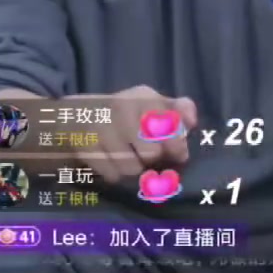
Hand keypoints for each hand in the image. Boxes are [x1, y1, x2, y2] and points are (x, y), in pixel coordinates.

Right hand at [75, 86, 196, 186]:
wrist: (81, 118)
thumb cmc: (132, 116)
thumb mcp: (157, 106)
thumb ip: (180, 111)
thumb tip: (191, 122)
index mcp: (144, 97)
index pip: (170, 124)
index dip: (176, 144)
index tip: (179, 154)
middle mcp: (122, 108)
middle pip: (151, 152)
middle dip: (154, 160)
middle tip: (150, 157)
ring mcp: (102, 127)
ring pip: (131, 168)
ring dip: (134, 170)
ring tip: (131, 160)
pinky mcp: (85, 146)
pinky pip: (112, 175)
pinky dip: (116, 175)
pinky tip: (114, 164)